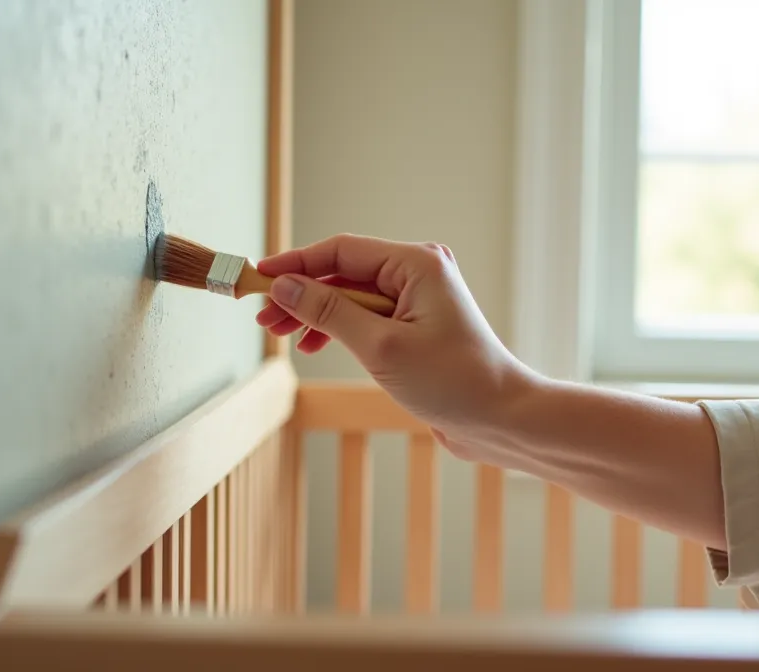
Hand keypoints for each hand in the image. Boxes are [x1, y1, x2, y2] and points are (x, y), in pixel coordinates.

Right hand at [256, 234, 538, 456]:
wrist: (499, 418)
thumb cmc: (452, 381)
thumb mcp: (380, 346)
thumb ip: (328, 312)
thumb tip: (286, 286)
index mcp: (417, 263)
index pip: (341, 250)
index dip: (295, 263)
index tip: (259, 277)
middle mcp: (419, 272)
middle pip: (344, 272)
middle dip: (302, 293)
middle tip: (264, 317)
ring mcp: (420, 298)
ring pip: (352, 295)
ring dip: (317, 313)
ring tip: (282, 335)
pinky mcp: (417, 324)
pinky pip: (368, 315)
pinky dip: (339, 328)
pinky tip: (313, 344)